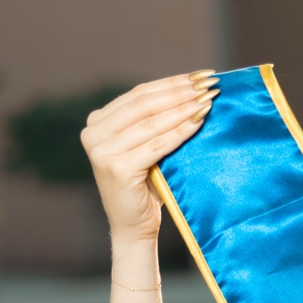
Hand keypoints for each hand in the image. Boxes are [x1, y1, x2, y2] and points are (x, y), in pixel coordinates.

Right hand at [80, 73, 217, 247]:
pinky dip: (180, 131)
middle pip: (145, 104)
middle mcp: (94, 133)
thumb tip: (191, 88)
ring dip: (183, 108)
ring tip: (208, 100)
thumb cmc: (145, 186)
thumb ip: (151, 120)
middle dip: (180, 91)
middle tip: (209, 83)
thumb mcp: (143, 147)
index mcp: (97, 122)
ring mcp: (102, 151)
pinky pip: (157, 144)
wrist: (133, 227)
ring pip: (152, 122)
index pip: (139, 95)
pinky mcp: (117, 168)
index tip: (199, 75)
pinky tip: (199, 121)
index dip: (171, 83)